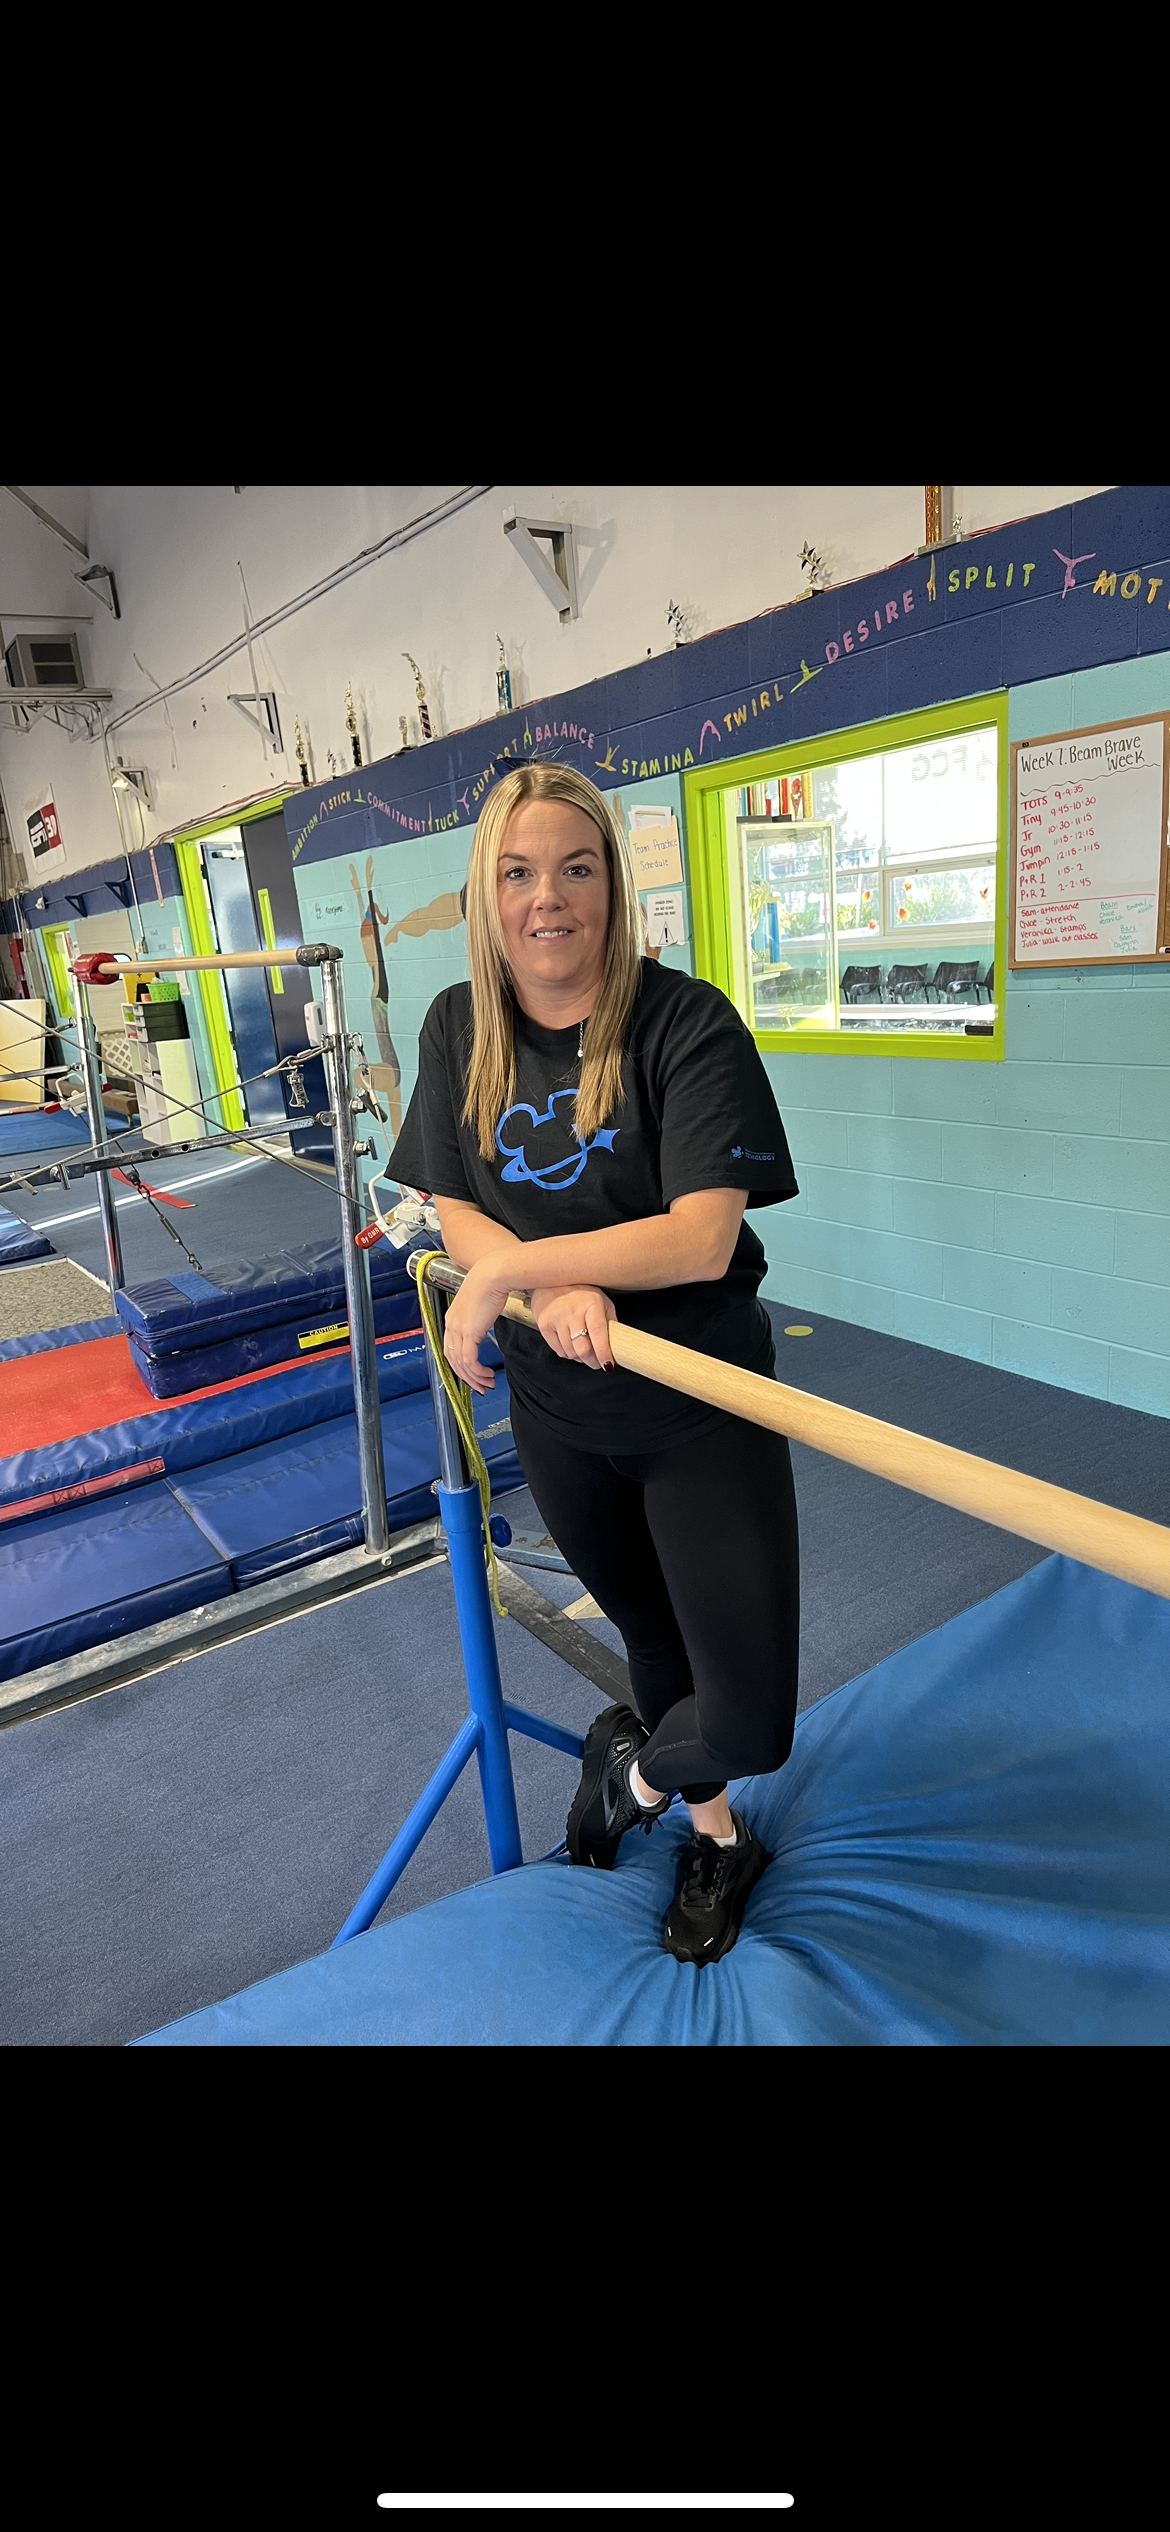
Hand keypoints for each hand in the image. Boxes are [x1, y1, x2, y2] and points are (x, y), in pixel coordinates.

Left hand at [441, 1253, 519, 1393]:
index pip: (449, 1349)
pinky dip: (477, 1371)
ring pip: (461, 1364)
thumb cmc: (490, 1284)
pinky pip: (470, 1360)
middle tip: (480, 1386)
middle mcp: (451, 1325)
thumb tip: (483, 1323)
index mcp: (452, 1319)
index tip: (471, 1374)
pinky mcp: (469, 1332)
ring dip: (475, 1377)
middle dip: (467, 1377)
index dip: (459, 1366)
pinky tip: (487, 1374)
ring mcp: (458, 1329)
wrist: (492, 1275)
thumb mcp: (480, 1303)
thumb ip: (478, 1316)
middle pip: (453, 1360)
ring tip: (487, 1383)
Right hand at [530, 1285, 614, 1371]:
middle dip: (592, 1362)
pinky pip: (559, 1351)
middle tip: (597, 1363)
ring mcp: (556, 1317)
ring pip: (570, 1352)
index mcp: (592, 1303)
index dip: (603, 1352)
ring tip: (583, 1349)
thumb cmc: (581, 1293)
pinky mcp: (544, 1324)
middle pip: (582, 1348)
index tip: (608, 1365)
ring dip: (579, 1357)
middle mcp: (573, 1310)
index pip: (598, 1332)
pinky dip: (568, 1353)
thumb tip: (617, 1345)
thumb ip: (609, 1322)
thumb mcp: (601, 1301)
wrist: (551, 1281)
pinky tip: (570, 1343)